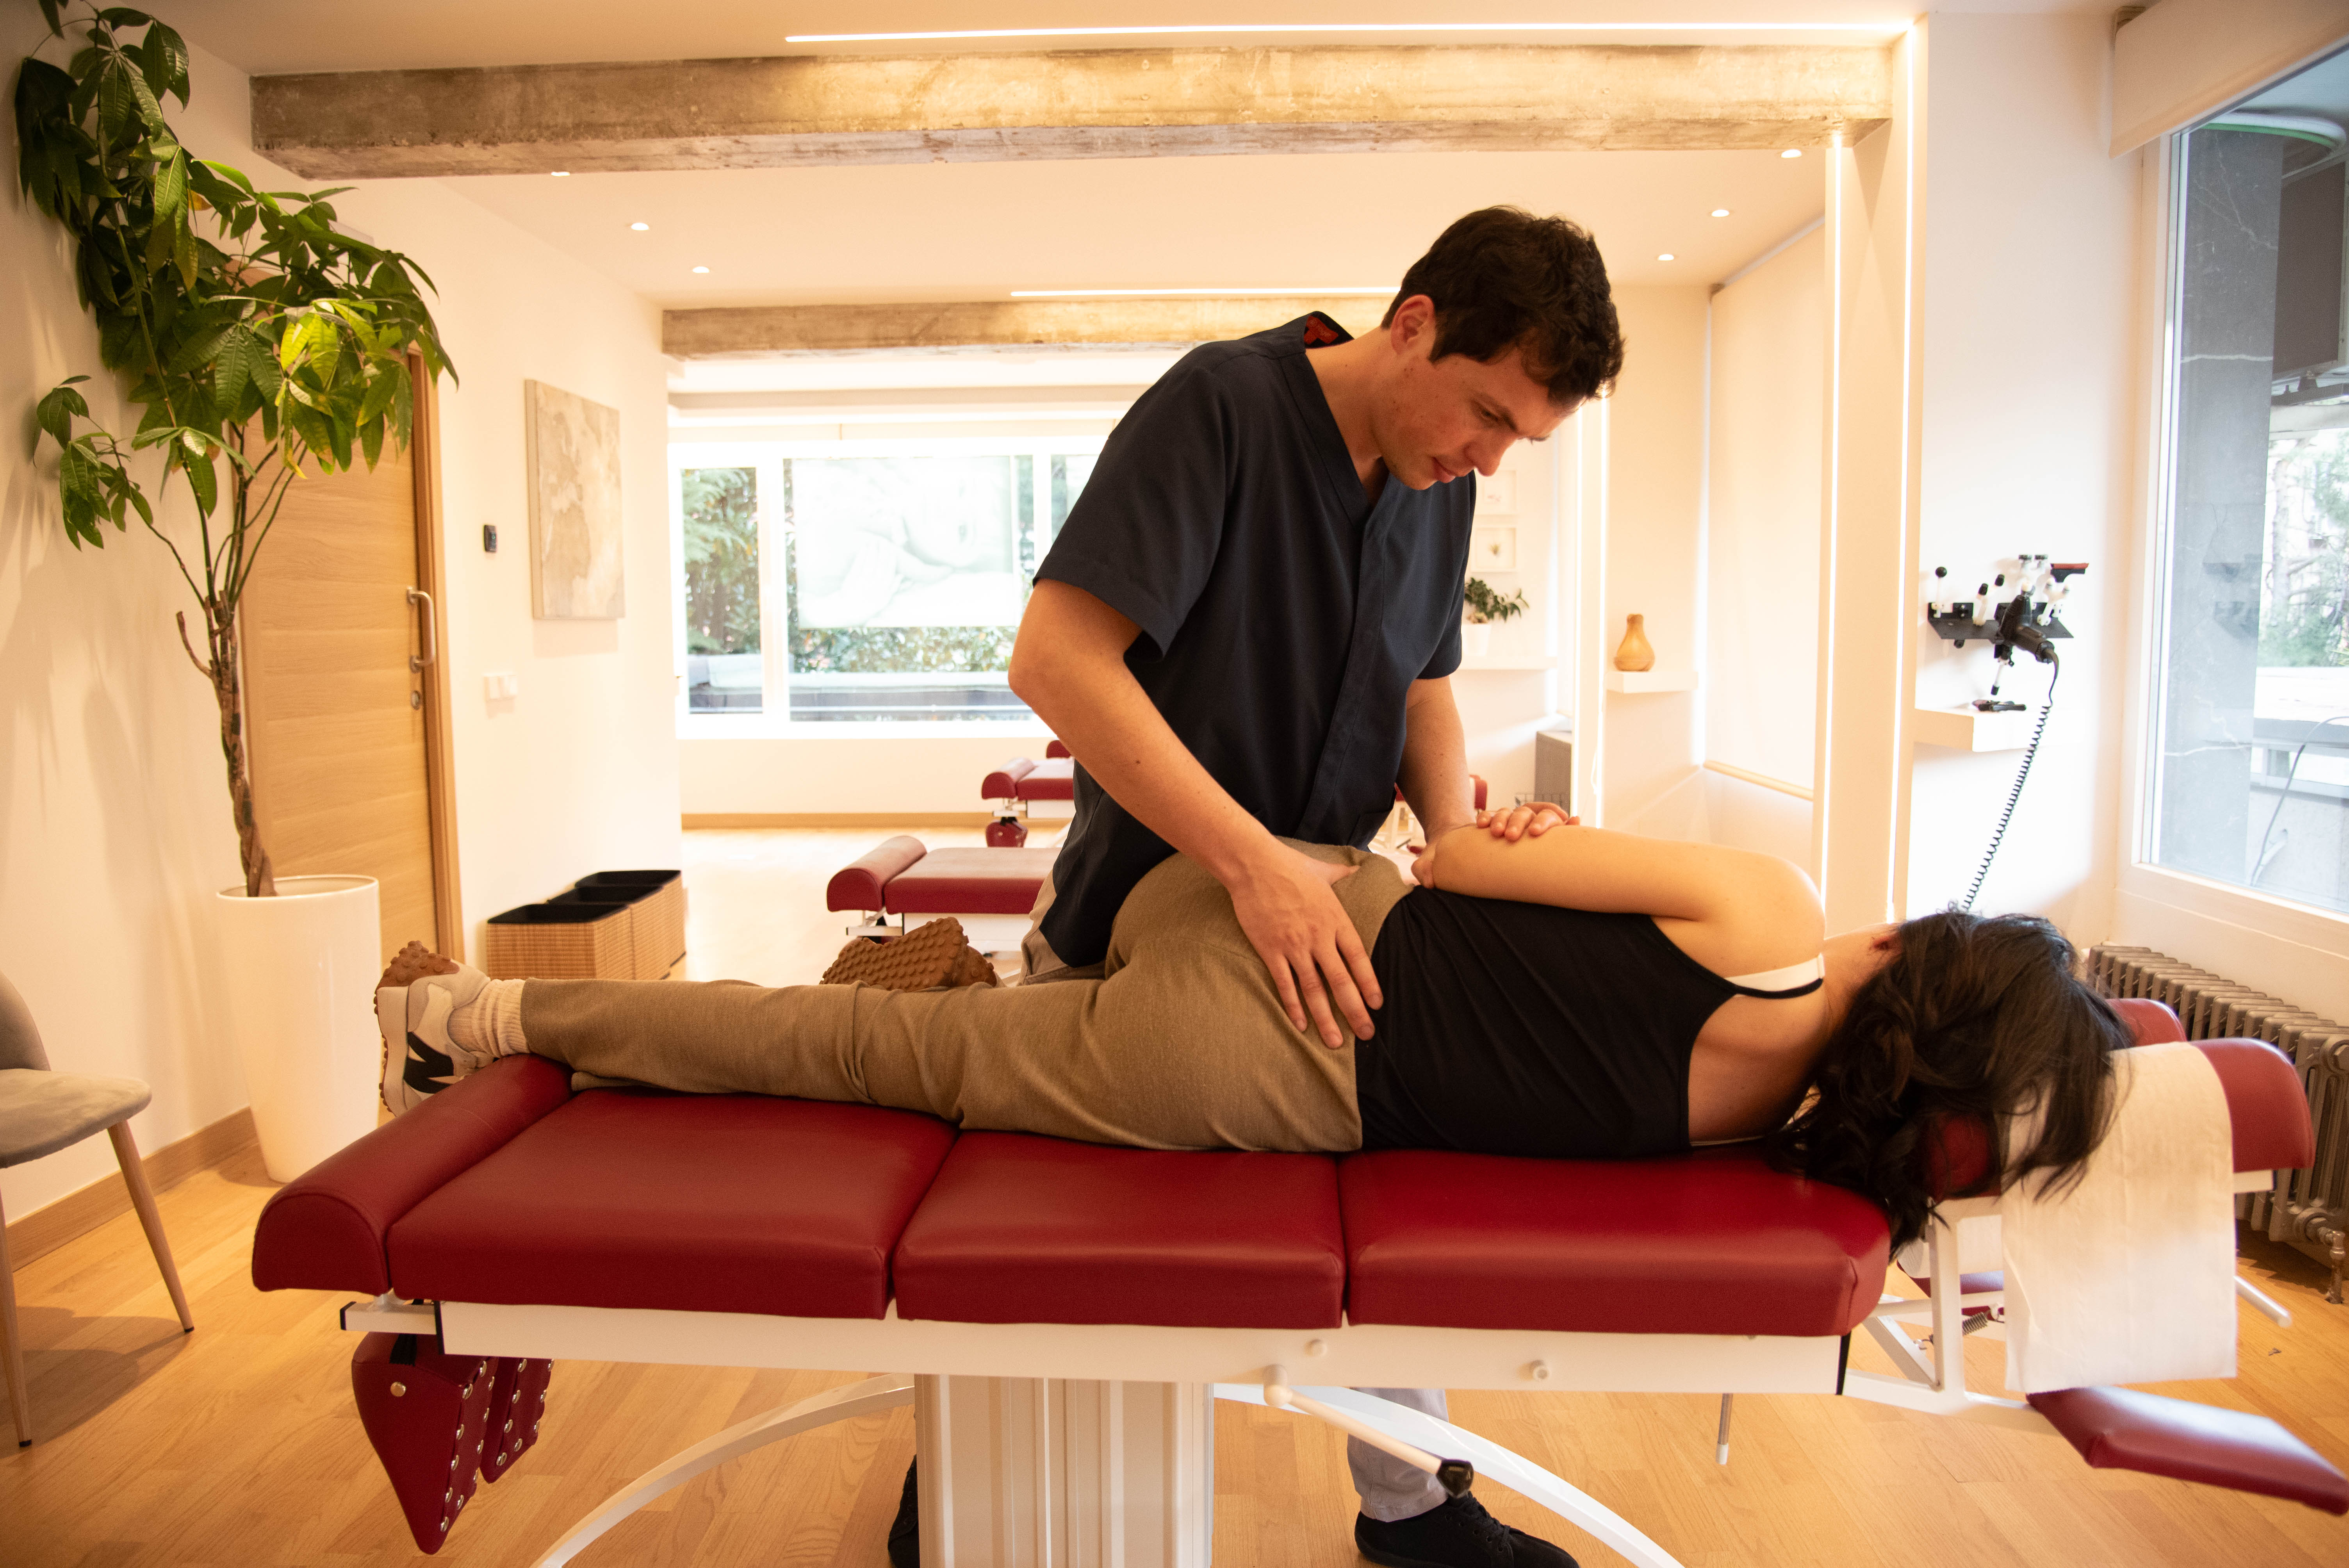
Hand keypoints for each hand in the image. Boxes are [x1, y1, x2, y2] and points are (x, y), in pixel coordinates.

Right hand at [1227, 846, 1383, 1049]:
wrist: (1254, 864)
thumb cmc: (1289, 865)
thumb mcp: (1323, 870)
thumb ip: (1342, 875)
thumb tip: (1358, 869)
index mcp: (1335, 919)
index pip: (1359, 958)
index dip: (1369, 984)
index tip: (1377, 1005)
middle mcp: (1318, 937)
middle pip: (1341, 981)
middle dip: (1355, 1011)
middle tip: (1366, 1034)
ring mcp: (1294, 946)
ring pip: (1313, 990)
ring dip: (1325, 1018)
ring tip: (1335, 1042)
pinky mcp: (1271, 950)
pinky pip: (1284, 984)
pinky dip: (1292, 1007)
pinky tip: (1300, 1025)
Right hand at [1478, 803, 1575, 841]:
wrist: (1523, 853)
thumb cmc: (1546, 849)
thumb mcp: (1557, 842)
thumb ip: (1566, 832)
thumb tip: (1575, 819)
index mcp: (1546, 817)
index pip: (1547, 812)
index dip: (1542, 821)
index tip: (1535, 833)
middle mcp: (1528, 814)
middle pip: (1524, 812)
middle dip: (1516, 823)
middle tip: (1511, 836)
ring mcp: (1511, 816)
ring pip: (1505, 812)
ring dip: (1500, 820)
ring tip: (1497, 833)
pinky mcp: (1495, 821)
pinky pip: (1489, 815)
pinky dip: (1485, 818)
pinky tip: (1482, 825)